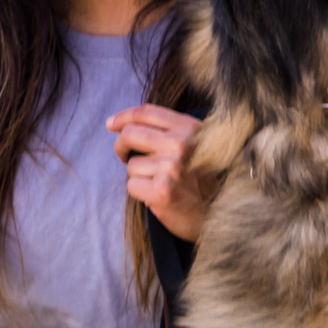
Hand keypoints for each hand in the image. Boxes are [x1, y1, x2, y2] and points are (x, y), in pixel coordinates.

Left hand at [108, 105, 212, 241]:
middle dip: (121, 146)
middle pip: (130, 133)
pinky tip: (159, 196)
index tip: (111, 124)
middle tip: (124, 156)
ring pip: (131, 164)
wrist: (216, 215)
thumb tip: (118, 124)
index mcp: (190, 128)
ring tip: (161, 183)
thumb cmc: (200, 180)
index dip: (123, 117)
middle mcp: (183, 144)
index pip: (146, 113)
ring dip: (139, 176)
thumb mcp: (194, 146)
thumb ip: (168, 131)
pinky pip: (132, 185)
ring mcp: (173, 166)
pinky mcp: (163, 189)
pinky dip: (140, 192)